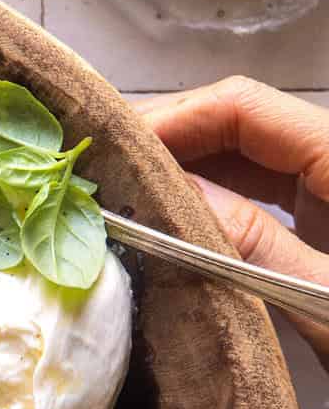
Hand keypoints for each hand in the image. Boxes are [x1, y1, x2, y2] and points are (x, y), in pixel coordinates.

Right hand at [137, 76, 328, 368]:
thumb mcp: (326, 301)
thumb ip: (248, 245)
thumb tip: (168, 199)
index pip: (245, 107)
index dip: (172, 120)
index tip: (114, 155)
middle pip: (244, 123)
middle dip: (172, 142)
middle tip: (104, 176)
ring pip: (251, 158)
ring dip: (188, 173)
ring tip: (126, 200)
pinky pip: (267, 194)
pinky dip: (217, 202)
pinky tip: (173, 226)